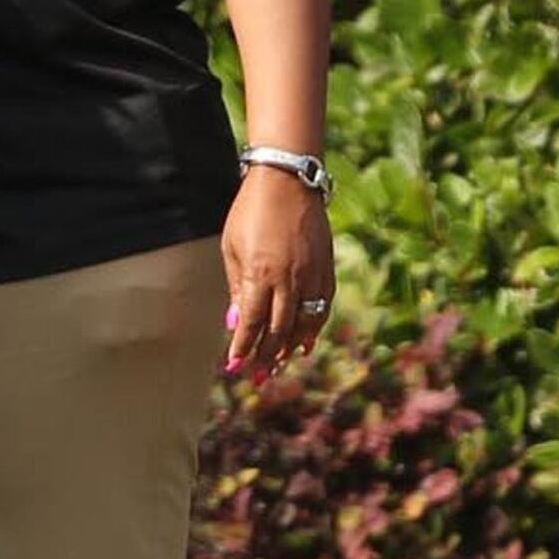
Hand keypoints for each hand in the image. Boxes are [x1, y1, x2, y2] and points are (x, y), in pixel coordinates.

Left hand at [221, 165, 334, 375]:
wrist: (288, 182)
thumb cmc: (251, 211)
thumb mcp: (232, 246)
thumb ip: (237, 287)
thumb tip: (236, 322)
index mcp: (260, 274)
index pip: (251, 323)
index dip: (243, 348)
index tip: (234, 366)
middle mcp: (289, 280)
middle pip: (278, 331)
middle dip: (265, 357)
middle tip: (256, 377)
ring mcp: (311, 276)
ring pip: (303, 325)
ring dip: (289, 349)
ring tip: (277, 367)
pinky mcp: (326, 270)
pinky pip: (322, 309)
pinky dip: (313, 330)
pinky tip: (304, 344)